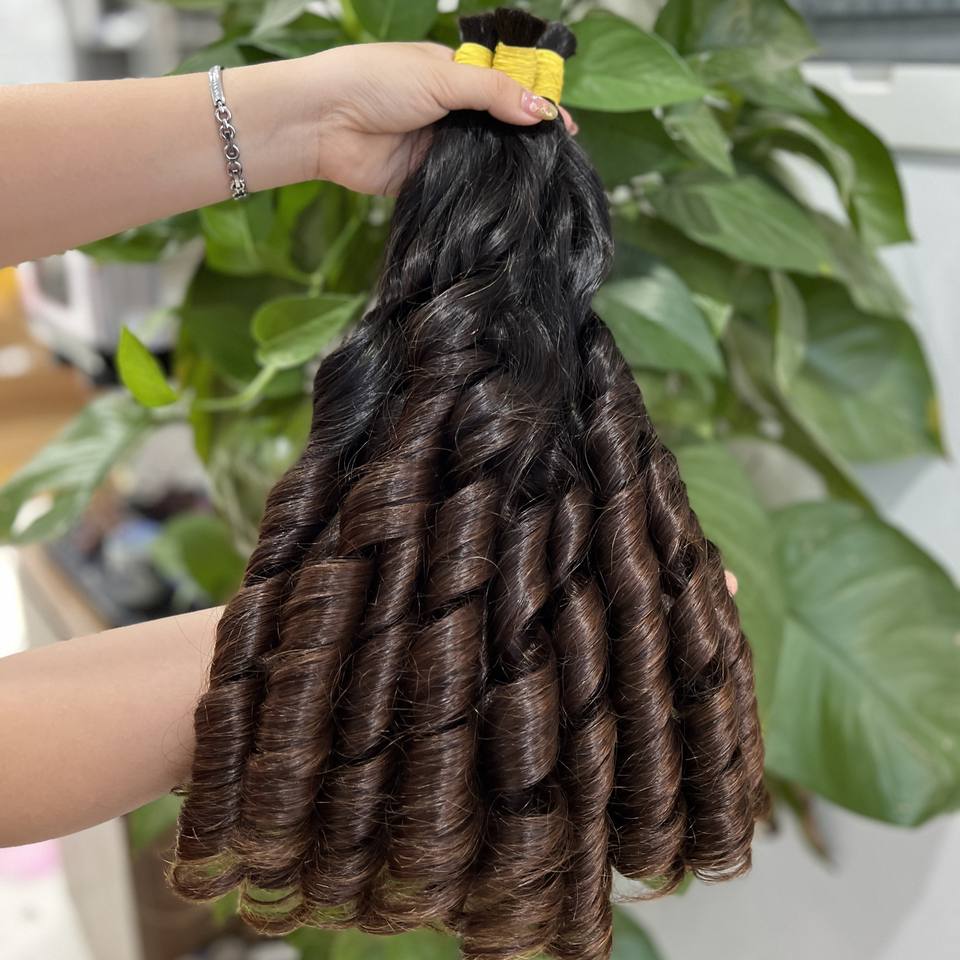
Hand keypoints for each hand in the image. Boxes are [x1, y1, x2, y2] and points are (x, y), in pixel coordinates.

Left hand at [289, 42, 576, 195]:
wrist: (322, 123)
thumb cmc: (374, 81)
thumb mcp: (442, 77)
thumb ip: (493, 94)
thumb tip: (541, 110)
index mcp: (455, 74)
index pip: (507, 87)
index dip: (535, 103)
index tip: (564, 126)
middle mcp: (451, 110)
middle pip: (500, 127)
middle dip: (526, 141)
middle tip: (560, 161)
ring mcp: (440, 147)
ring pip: (484, 159)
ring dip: (506, 169)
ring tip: (542, 183)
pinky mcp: (428, 179)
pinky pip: (463, 186)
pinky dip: (482, 192)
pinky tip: (506, 200)